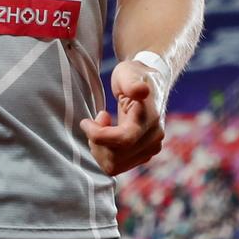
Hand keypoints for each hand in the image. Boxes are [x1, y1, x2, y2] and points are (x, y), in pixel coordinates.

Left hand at [78, 59, 165, 175]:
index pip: (123, 139)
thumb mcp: (128, 73)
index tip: (85, 121)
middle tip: (95, 120)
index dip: (98, 134)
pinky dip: (105, 152)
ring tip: (102, 126)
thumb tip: (141, 91)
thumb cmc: (134, 76)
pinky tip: (107, 134)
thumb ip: (132, 83)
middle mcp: (154, 139)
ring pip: (114, 166)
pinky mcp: (143, 155)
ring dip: (100, 149)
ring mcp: (150, 149)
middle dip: (97, 142)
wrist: (149, 83)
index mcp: (150, 120)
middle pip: (115, 158)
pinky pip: (116, 165)